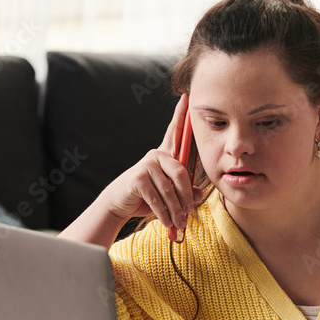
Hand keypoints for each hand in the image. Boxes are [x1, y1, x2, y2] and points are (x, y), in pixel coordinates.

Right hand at [101, 93, 202, 230]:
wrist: (120, 204)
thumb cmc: (147, 197)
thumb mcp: (170, 195)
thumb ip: (186, 192)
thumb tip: (199, 195)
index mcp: (166, 155)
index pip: (175, 132)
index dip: (182, 115)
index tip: (187, 97)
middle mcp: (156, 155)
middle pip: (181, 173)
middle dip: (186, 196)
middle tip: (189, 212)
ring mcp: (146, 165)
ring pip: (170, 189)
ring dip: (176, 210)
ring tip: (179, 223)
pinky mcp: (138, 178)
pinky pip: (158, 198)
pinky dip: (164, 213)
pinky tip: (167, 222)